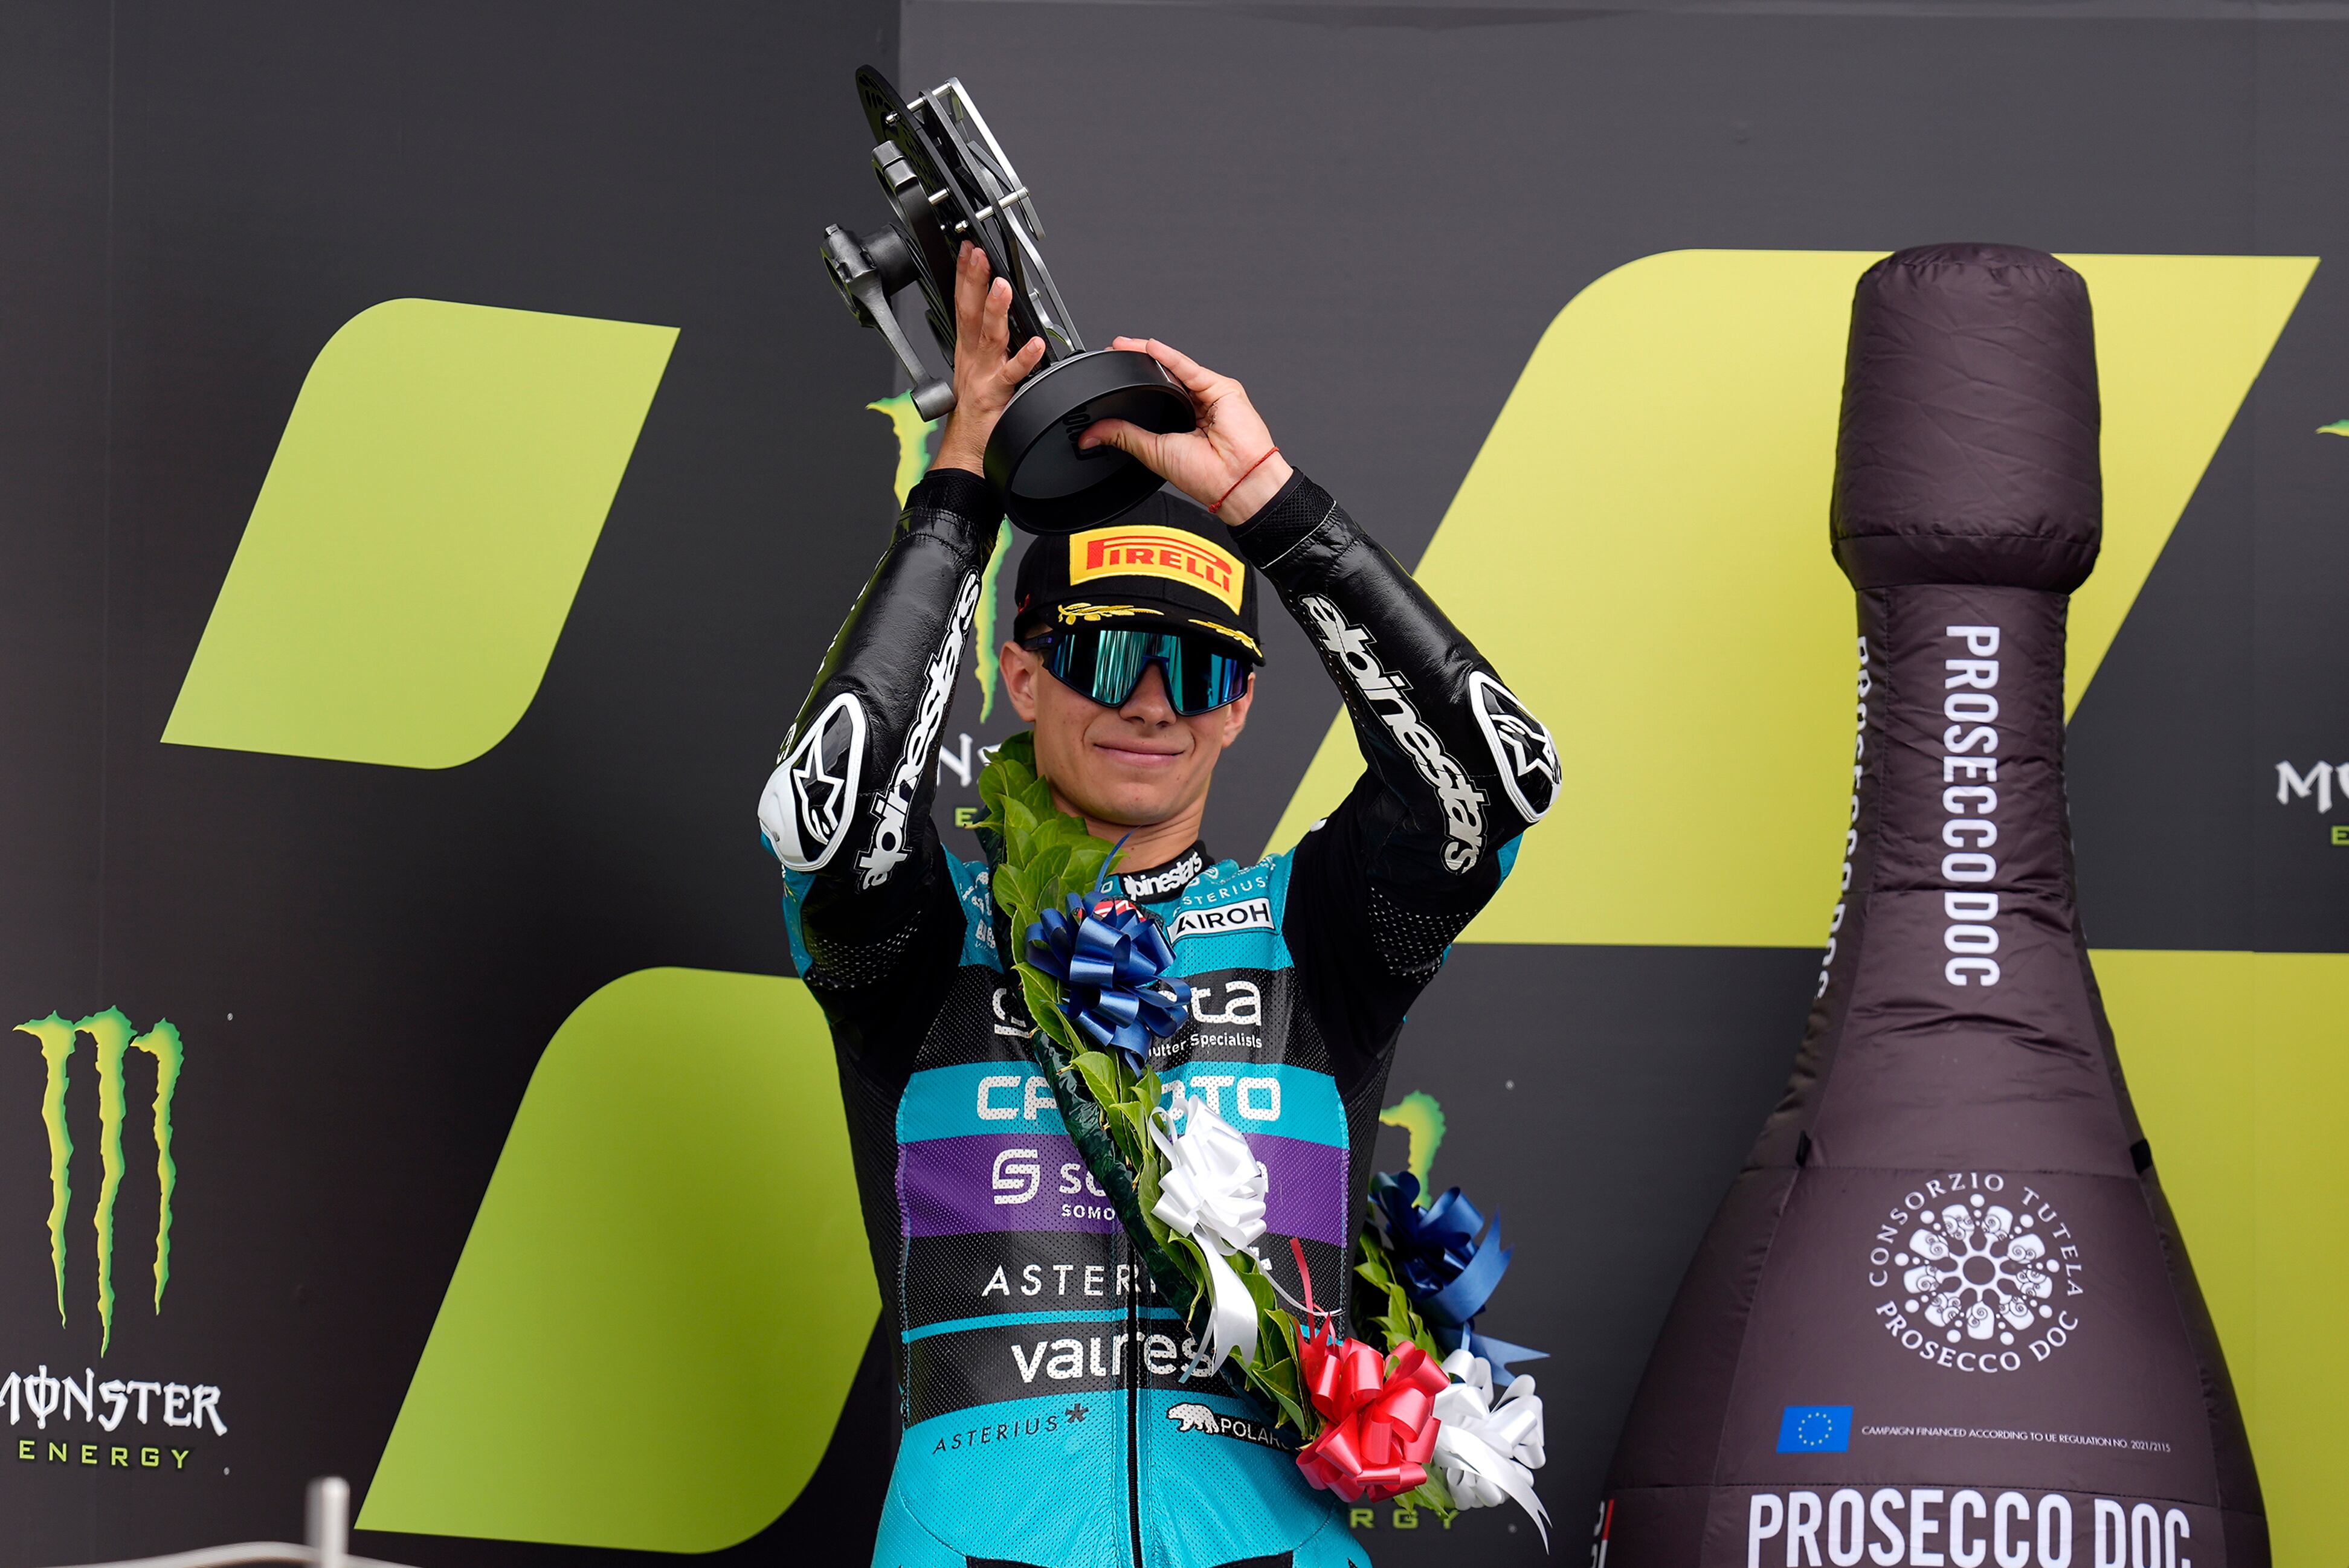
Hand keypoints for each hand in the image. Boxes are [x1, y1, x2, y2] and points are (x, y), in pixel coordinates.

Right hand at [934, 243, 1045, 475]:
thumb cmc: (979, 413)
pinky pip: (1012, 376)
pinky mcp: (996, 396)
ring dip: (995, 310)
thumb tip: (1006, 317)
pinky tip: (1034, 344)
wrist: (969, 451)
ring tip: (1002, 287)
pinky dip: (1023, 359)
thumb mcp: (979, 370)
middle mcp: (973, 359)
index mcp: (969, 349)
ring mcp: (983, 376)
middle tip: (979, 256)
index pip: (964, 304)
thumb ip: (990, 343)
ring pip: (989, 338)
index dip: (964, 276)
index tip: (968, 250)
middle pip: (970, 313)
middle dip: (973, 281)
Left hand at [1078, 338, 1293, 525]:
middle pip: (1163, 379)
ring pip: (1175, 369)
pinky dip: (1170, 357)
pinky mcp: (1222, 389)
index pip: (1153, 398)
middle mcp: (1195, 409)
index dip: (1132, 386)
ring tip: (1123, 347)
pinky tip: (1150, 348)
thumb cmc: (1207, 477)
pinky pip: (1190, 368)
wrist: (1237, 482)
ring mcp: (1209, 397)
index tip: (1108, 378)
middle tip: (1112, 354)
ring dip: (1148, 356)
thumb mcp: (1154, 453)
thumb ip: (1125, 436)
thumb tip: (1093, 434)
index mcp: (1181, 426)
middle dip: (1137, 365)